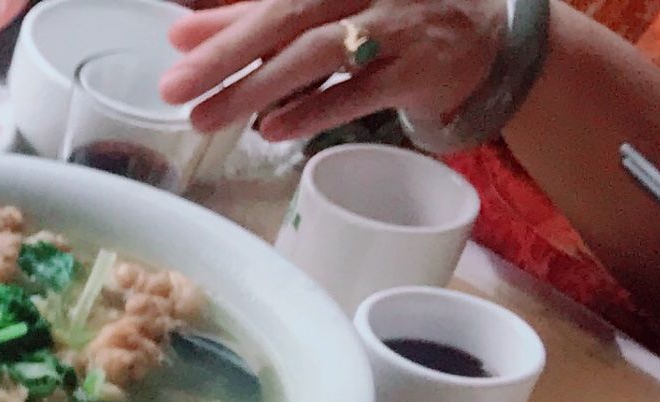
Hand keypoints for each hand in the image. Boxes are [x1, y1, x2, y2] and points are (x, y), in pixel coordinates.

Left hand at [163, 0, 501, 146]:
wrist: (484, 36)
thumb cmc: (386, 15)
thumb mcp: (320, 9)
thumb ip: (251, 18)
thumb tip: (182, 34)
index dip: (226, 21)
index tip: (175, 43)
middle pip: (289, 17)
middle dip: (227, 54)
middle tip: (175, 88)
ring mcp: (399, 26)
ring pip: (320, 53)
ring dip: (259, 88)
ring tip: (207, 118)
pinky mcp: (420, 69)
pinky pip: (360, 92)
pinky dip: (314, 110)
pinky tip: (272, 130)